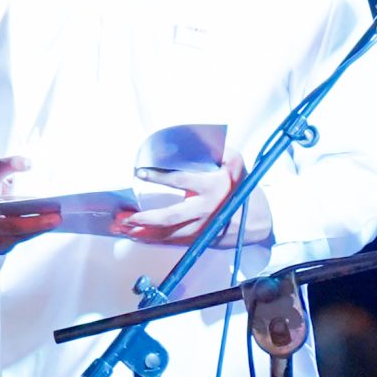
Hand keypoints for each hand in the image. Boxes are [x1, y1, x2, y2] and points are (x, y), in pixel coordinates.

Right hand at [0, 156, 60, 267]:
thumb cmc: (1, 202)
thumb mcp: (3, 186)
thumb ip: (19, 180)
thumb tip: (52, 175)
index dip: (8, 165)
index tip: (29, 163)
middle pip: (3, 205)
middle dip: (29, 204)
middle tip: (55, 205)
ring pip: (13, 226)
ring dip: (37, 223)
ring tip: (57, 219)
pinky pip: (19, 239)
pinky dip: (36, 233)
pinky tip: (49, 227)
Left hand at [117, 152, 270, 247]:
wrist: (255, 219)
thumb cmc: (240, 187)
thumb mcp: (235, 163)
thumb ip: (219, 150)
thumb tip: (197, 135)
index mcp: (213, 187)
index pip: (181, 180)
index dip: (160, 177)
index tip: (140, 172)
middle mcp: (205, 209)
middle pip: (171, 217)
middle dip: (145, 218)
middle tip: (125, 215)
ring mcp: (201, 227)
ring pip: (167, 234)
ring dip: (142, 232)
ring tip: (121, 226)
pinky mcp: (197, 239)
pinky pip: (170, 241)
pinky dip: (150, 239)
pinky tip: (134, 235)